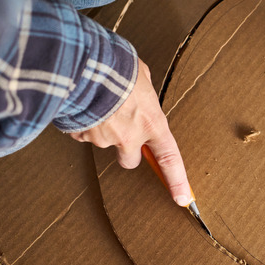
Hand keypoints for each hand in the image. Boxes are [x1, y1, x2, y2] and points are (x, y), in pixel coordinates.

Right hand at [70, 58, 192, 205]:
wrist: (83, 65)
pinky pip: (82, 132)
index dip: (178, 180)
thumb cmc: (118, 67)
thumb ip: (144, 91)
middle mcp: (129, 137)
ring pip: (103, 142)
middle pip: (130, 160)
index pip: (169, 158)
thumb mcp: (142, 75)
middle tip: (121, 129)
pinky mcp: (81, 135)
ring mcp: (104, 138)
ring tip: (96, 101)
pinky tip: (82, 103)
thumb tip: (140, 90)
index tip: (183, 199)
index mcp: (152, 123)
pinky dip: (82, 121)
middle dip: (126, 150)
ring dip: (101, 127)